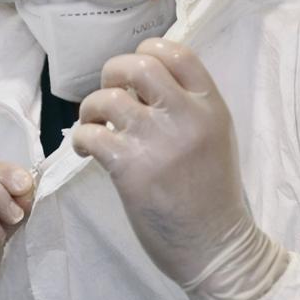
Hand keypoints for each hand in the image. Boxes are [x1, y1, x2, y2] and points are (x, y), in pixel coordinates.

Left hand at [72, 39, 287, 299]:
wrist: (216, 247)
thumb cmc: (214, 196)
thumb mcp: (216, 137)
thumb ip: (189, 108)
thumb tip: (143, 85)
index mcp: (211, 106)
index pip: (178, 52)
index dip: (148, 51)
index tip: (135, 75)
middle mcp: (186, 117)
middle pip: (138, 65)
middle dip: (113, 72)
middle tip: (110, 94)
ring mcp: (158, 142)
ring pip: (107, 99)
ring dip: (91, 108)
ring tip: (95, 125)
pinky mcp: (132, 169)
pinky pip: (92, 134)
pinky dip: (82, 137)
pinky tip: (88, 150)